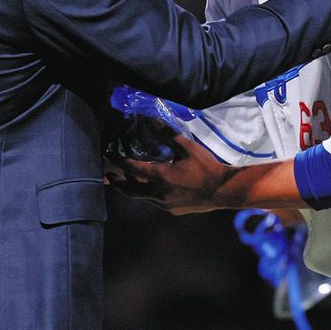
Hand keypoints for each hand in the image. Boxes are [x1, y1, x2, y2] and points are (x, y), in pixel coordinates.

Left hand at [104, 134, 233, 213]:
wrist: (222, 191)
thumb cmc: (206, 168)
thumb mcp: (188, 148)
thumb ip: (168, 135)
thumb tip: (152, 120)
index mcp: (161, 177)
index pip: (132, 169)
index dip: (118, 161)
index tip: (108, 154)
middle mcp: (159, 194)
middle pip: (130, 190)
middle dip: (117, 182)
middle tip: (108, 175)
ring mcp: (164, 204)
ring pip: (141, 197)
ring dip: (132, 188)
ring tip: (124, 180)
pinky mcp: (171, 209)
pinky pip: (153, 202)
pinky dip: (146, 194)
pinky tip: (148, 187)